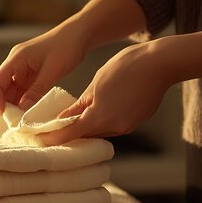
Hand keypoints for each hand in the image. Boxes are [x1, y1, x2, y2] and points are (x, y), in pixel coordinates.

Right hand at [0, 0, 148, 114]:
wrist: (80, 34)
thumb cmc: (66, 47)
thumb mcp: (52, 71)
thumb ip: (36, 90)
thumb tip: (23, 110)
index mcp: (16, 59)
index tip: (5, 115)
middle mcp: (16, 64)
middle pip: (2, 88)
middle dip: (7, 105)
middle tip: (17, 122)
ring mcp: (23, 68)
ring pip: (13, 91)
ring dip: (16, 105)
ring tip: (24, 120)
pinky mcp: (32, 73)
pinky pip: (24, 90)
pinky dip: (25, 101)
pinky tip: (31, 111)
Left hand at [39, 41, 173, 145]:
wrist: (161, 63)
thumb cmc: (127, 67)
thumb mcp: (95, 84)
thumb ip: (79, 105)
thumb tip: (64, 118)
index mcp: (100, 117)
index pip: (70, 135)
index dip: (53, 138)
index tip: (40, 139)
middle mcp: (115, 127)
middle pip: (85, 136)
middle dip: (69, 134)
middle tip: (51, 131)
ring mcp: (127, 126)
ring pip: (99, 132)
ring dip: (86, 128)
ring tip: (71, 121)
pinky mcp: (136, 122)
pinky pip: (113, 126)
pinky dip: (101, 122)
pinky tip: (95, 113)